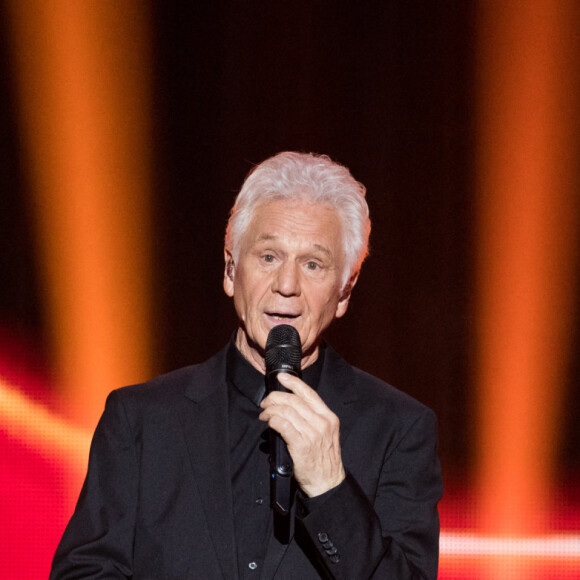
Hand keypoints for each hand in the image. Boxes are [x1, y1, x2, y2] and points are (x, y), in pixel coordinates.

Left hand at [259, 373, 345, 496]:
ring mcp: (312, 433)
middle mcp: (322, 422)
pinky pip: (283, 425)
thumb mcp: (326, 433)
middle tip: (265, 402)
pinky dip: (273, 421)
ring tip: (264, 415)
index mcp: (328, 417)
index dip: (293, 383)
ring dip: (271, 410)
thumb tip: (290, 405)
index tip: (281, 378)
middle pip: (294, 400)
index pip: (309, 393)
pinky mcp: (301, 445)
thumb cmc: (323, 458)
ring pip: (286, 411)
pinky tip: (269, 423)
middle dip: (275, 398)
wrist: (328, 482)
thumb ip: (313, 418)